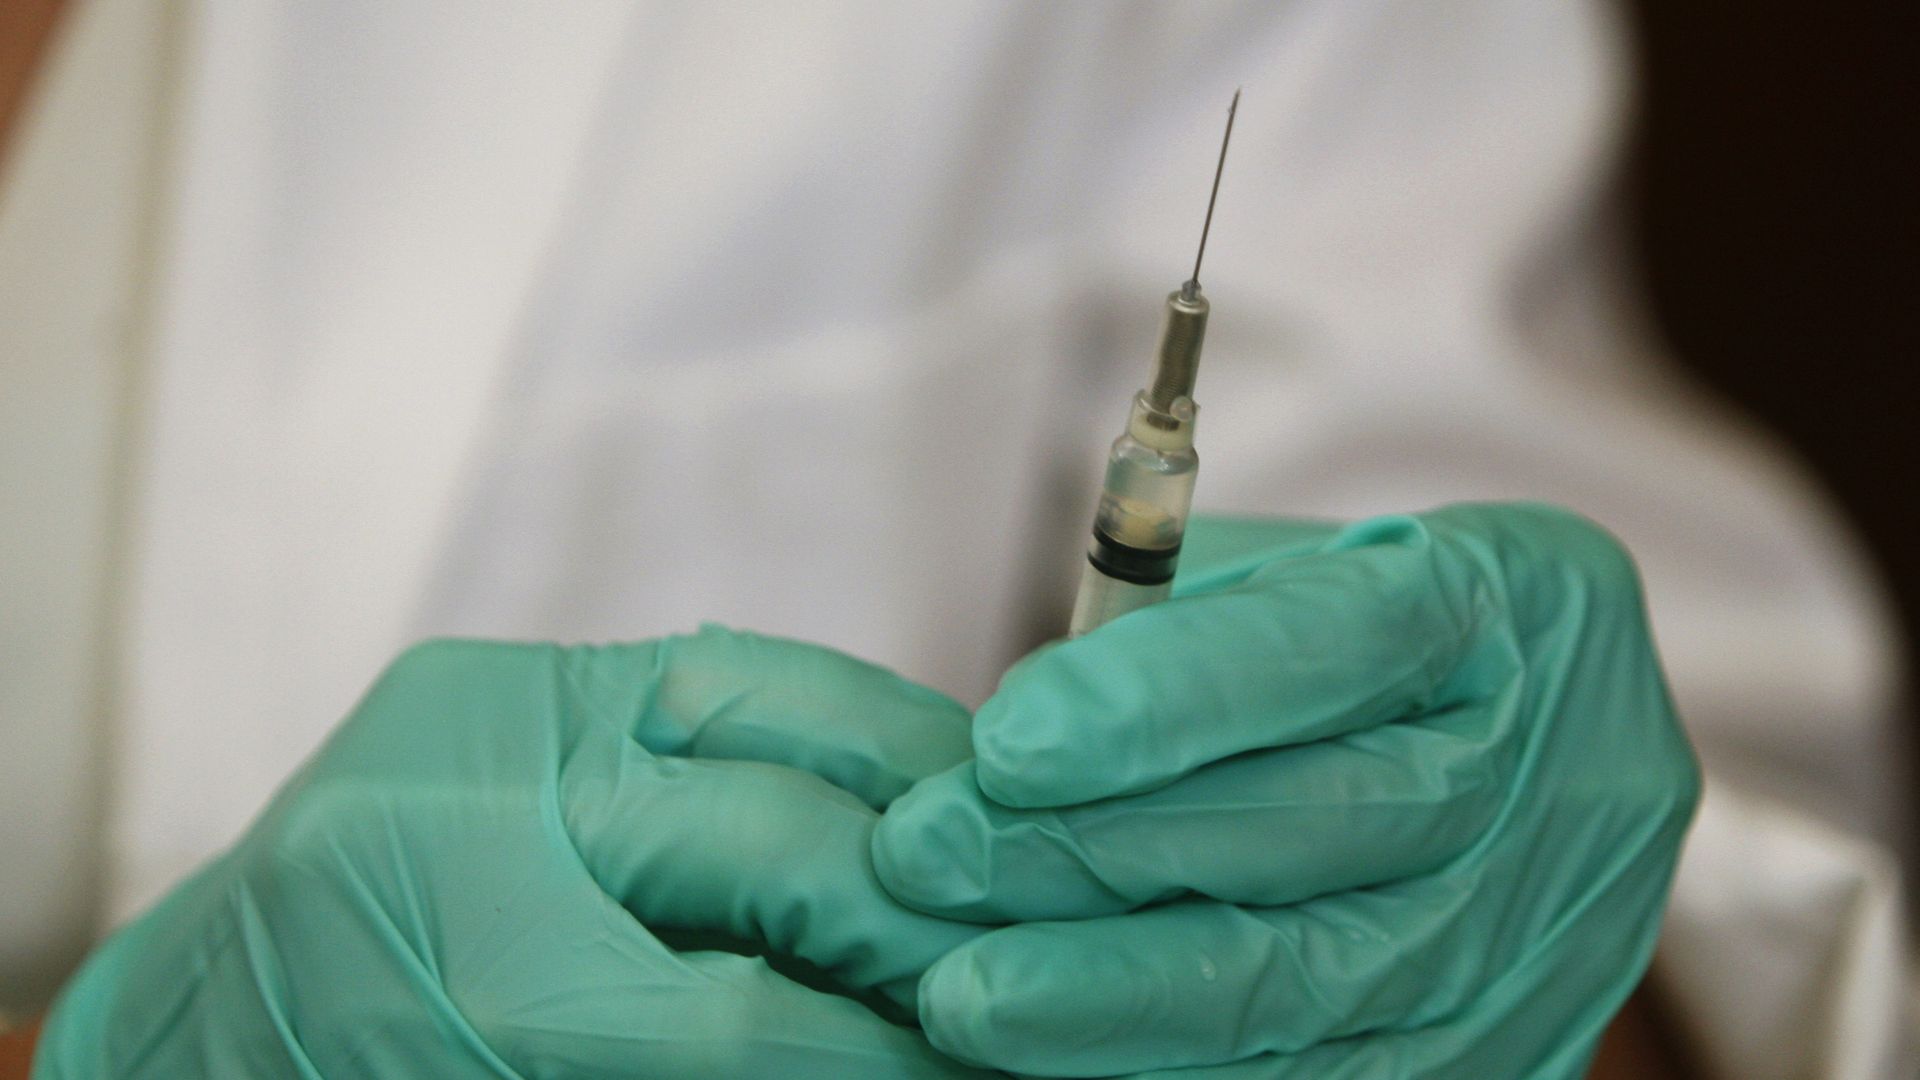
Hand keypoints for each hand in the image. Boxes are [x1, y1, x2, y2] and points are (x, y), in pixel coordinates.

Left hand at [37, 628, 993, 1078]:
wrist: (199, 1039)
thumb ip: (718, 1050)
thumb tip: (892, 1046)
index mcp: (463, 977)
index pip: (742, 1016)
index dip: (885, 1048)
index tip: (982, 1054)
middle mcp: (464, 808)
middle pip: (769, 838)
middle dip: (917, 900)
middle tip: (1022, 946)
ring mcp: (473, 717)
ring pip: (755, 700)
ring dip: (902, 766)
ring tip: (993, 826)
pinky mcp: (489, 679)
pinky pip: (708, 673)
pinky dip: (821, 723)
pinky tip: (900, 770)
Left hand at [874, 503, 1700, 1077]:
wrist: (1562, 743)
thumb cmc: (1372, 635)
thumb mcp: (1296, 574)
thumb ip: (1180, 632)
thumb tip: (1017, 748)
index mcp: (1509, 602)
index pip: (1341, 643)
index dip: (1167, 700)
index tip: (1005, 744)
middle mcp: (1554, 771)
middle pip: (1325, 826)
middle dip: (1102, 853)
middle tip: (928, 861)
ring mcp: (1544, 928)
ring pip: (1326, 985)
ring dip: (1122, 998)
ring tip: (963, 995)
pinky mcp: (1520, 1046)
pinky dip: (1185, 1076)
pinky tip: (1059, 1063)